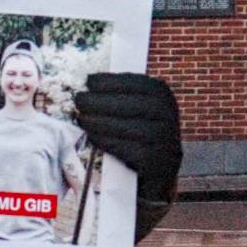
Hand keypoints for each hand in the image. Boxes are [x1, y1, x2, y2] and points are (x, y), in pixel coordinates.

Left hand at [76, 71, 183, 203]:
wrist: (161, 165)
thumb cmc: (143, 129)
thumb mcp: (140, 107)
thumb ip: (120, 94)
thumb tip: (88, 84)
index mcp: (163, 95)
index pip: (136, 83)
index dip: (110, 81)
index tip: (89, 81)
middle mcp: (167, 114)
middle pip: (130, 104)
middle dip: (100, 101)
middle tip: (79, 100)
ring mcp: (163, 138)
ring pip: (127, 127)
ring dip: (99, 122)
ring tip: (82, 119)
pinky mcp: (154, 159)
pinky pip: (126, 149)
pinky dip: (106, 142)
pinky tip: (93, 136)